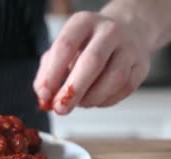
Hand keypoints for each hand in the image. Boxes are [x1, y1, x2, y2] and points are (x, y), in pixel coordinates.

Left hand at [33, 11, 150, 114]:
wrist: (127, 32)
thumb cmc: (87, 45)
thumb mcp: (61, 51)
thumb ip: (47, 73)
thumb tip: (44, 96)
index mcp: (83, 23)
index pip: (65, 47)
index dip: (52, 74)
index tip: (45, 94)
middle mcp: (108, 31)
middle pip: (92, 62)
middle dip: (73, 91)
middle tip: (61, 107)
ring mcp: (129, 47)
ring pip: (113, 78)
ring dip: (91, 98)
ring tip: (79, 103)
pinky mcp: (142, 66)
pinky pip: (124, 89)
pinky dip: (106, 100)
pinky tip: (95, 99)